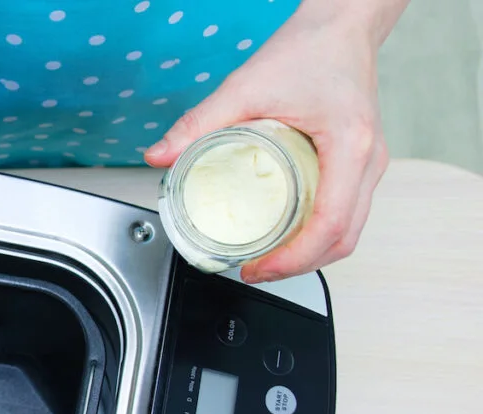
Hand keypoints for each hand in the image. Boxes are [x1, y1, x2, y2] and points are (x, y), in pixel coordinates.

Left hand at [145, 2, 404, 282]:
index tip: (258, 267)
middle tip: (255, 271)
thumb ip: (199, 124)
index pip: (331, 223)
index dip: (294, 258)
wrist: (340, 26)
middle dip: (298, 266)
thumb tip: (160, 156)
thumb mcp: (244, 87)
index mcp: (350, 145)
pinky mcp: (362, 162)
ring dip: (311, 254)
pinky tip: (287, 235)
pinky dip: (319, 234)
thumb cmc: (308, 50)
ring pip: (350, 230)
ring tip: (267, 260)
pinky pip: (347, 212)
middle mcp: (369, 160)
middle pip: (344, 238)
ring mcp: (370, 164)